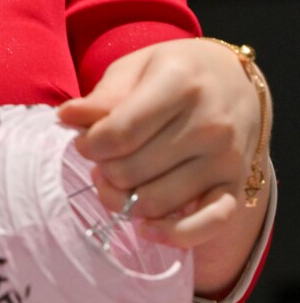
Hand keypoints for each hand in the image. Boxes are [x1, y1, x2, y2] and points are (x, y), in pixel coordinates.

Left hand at [57, 39, 266, 249]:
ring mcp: (225, 159)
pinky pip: (206, 225)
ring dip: (124, 200)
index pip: (119, 133)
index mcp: (180, 84)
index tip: (84, 141)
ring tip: (117, 180)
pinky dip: (173, 235)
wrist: (236, 81)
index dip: (89, 145)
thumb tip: (66, 117)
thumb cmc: (176, 72)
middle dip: (104, 169)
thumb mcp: (137, 67)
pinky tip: (146, 228)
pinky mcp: (235, 186)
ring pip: (156, 202)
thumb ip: (103, 96)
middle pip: (132, 171)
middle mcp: (209, 123)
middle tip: (102, 158)